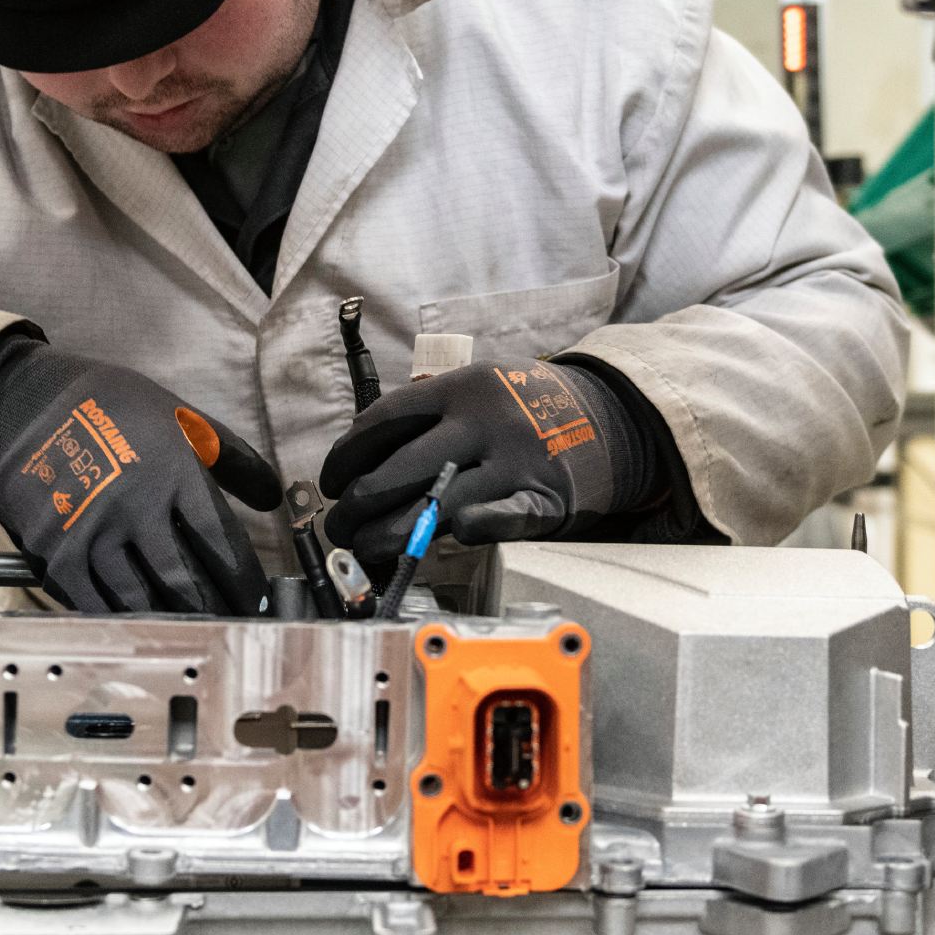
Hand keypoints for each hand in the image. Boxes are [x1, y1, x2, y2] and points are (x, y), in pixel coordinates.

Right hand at [0, 342, 281, 614]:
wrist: (18, 404)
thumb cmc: (104, 405)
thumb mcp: (174, 414)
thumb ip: (228, 455)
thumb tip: (271, 497)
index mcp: (171, 470)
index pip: (220, 540)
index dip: (243, 578)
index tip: (256, 599)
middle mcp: (134, 506)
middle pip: (185, 579)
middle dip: (214, 610)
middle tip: (231, 628)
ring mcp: (92, 533)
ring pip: (142, 600)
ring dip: (172, 623)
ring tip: (193, 635)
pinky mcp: (54, 554)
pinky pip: (95, 603)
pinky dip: (122, 621)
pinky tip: (141, 628)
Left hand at [319, 356, 652, 571]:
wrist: (605, 417)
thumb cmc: (520, 409)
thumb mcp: (475, 389)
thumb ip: (426, 416)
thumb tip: (357, 460)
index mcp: (461, 388)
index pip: (383, 421)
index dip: (345, 456)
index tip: (330, 481)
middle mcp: (485, 421)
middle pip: (401, 468)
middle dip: (358, 503)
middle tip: (340, 524)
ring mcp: (515, 461)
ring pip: (438, 504)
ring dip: (392, 532)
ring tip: (366, 546)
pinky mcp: (542, 498)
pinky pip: (501, 520)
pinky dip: (472, 530)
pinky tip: (447, 538)